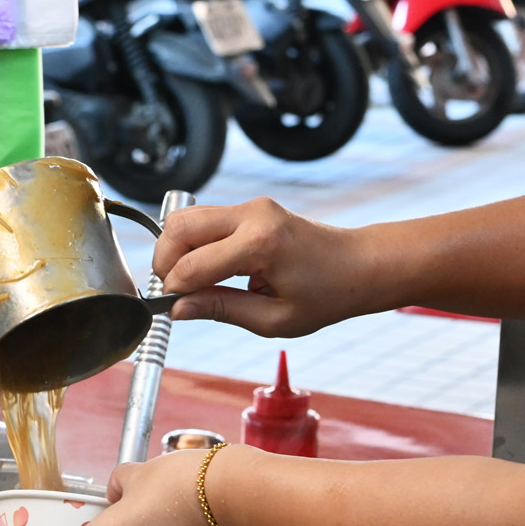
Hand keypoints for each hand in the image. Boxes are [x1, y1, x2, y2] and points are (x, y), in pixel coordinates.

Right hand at [153, 198, 370, 336]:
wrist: (359, 265)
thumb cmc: (327, 295)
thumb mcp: (273, 318)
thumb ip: (220, 309)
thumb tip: (178, 310)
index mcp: (260, 244)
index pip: (192, 266)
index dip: (175, 291)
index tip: (172, 310)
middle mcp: (252, 215)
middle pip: (178, 229)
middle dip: (164, 263)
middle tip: (173, 292)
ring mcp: (251, 206)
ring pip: (186, 219)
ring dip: (176, 250)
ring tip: (188, 282)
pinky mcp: (250, 207)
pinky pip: (204, 220)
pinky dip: (193, 244)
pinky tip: (206, 269)